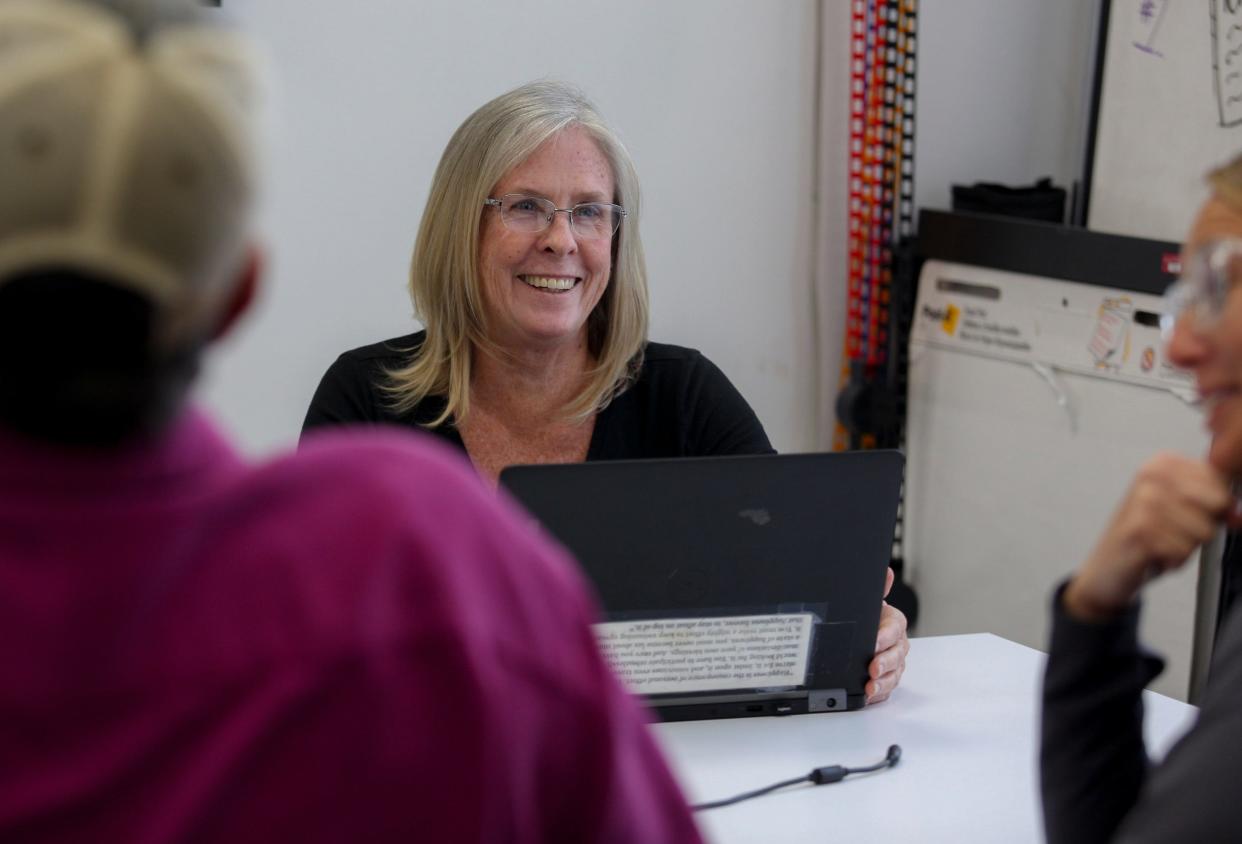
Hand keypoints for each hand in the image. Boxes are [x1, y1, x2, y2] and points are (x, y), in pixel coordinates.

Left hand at [867, 566, 908, 703]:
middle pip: (897, 655)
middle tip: (872, 668)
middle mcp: (896, 645)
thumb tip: (885, 571)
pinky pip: (886, 689)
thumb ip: (878, 589)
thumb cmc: (868, 619)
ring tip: (870, 686)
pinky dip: (878, 693)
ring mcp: (893, 664)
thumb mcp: (870, 604)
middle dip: (885, 663)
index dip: (886, 636)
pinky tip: (868, 694)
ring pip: (893, 675)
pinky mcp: (886, 680)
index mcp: (894, 624)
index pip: (895, 628)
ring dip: (883, 682)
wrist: (861, 634)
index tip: (874, 643)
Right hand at [1065, 452, 1237, 621]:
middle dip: (1203, 527)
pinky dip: (1174, 560)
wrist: (1107, 566)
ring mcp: (1142, 502)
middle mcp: (1150, 476)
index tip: (1191, 513)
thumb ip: (1213, 504)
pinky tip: (1153, 554)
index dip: (1215, 506)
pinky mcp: (1138, 530)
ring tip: (1161, 543)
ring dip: (1187, 546)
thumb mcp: (1181, 511)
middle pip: (1216, 505)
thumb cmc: (1146, 536)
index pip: (1220, 481)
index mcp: (1162, 463)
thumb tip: (1236, 515)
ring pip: (1203, 531)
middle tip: (1173, 530)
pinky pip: (1184, 551)